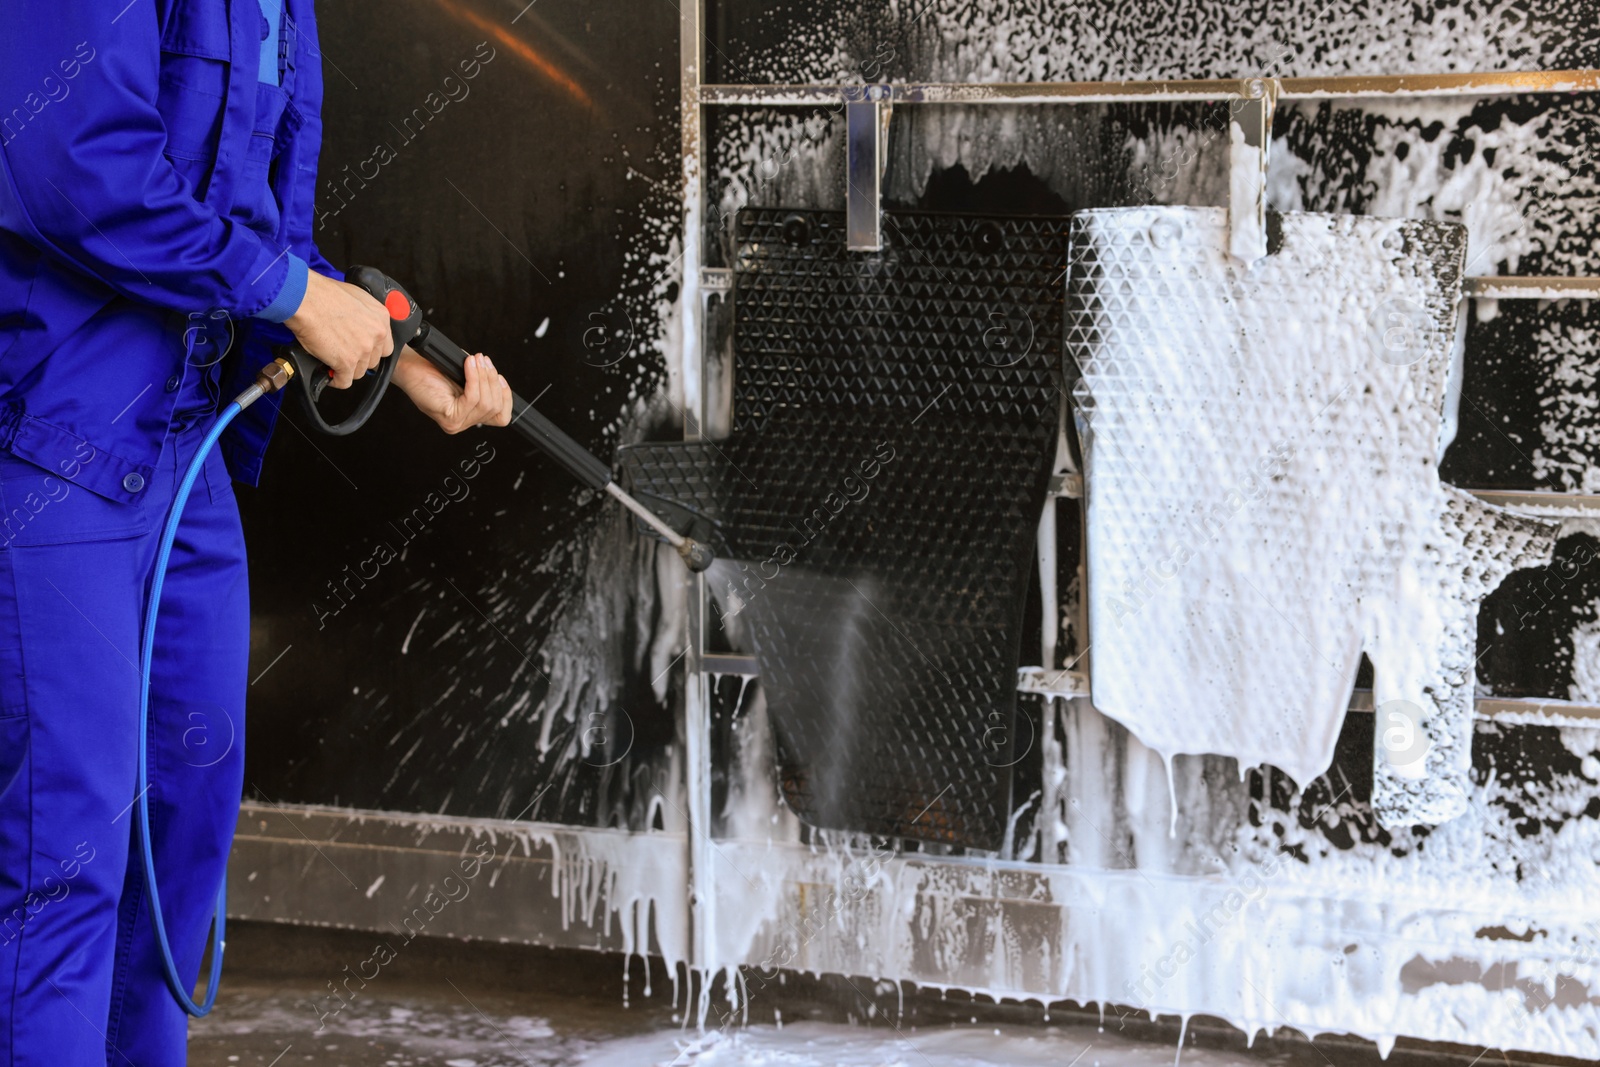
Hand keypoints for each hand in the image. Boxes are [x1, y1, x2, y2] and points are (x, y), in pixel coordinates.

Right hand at [284, 272, 392, 388]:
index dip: (371, 350)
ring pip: (359, 372)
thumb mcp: (355, 297)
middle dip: (358, 360)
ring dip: (346, 369)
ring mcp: (363, 350)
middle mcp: (376, 335)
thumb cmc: (323, 294)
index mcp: (381, 318)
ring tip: (332, 361)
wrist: (306, 299)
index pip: (385, 346)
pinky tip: (328, 373)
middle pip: (372, 361)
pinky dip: (335, 380)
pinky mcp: (347, 362)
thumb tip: (360, 326)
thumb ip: (365, 314)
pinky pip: (344, 381)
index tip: (360, 350)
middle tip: (343, 354)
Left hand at [393, 346, 512, 433]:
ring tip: (476, 360)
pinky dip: (474, 378)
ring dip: (484, 377)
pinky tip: (469, 364)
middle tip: (483, 361)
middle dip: (493, 380)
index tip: (499, 376)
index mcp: (468, 416)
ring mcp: (456, 424)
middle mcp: (462, 423)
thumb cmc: (431, 370)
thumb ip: (482, 384)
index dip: (505, 396)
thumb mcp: (465, 378)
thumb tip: (496, 378)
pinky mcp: (449, 418)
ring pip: (486, 403)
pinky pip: (472, 398)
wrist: (408, 367)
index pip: (501, 417)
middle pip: (495, 408)